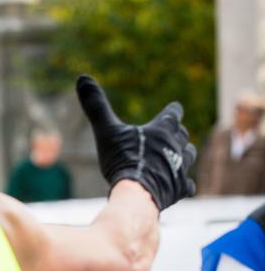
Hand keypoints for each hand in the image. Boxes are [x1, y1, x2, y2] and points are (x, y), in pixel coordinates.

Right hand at [76, 74, 196, 210]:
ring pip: (188, 155)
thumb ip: (96, 106)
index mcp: (162, 130)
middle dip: (177, 133)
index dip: (173, 110)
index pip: (173, 113)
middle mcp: (176, 146)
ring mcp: (180, 168)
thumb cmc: (122, 159)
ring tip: (178, 156)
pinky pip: (187, 183)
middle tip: (173, 133)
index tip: (175, 108)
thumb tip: (82, 78)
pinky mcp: (179, 187)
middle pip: (182, 135)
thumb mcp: (105, 130)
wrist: (137, 192)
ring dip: (184, 154)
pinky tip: (181, 185)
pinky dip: (183, 183)